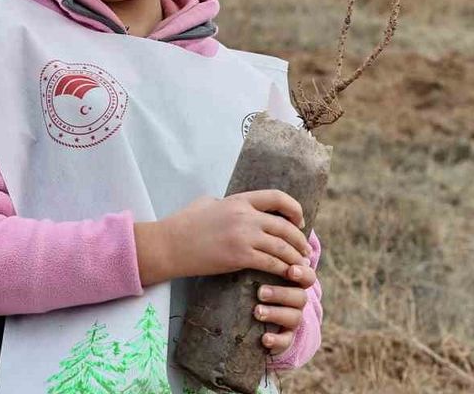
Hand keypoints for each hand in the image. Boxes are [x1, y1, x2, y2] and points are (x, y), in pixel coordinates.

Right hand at [136, 190, 309, 284]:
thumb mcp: (206, 203)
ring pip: (282, 246)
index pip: (277, 197)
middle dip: (300, 240)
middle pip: (285, 226)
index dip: (294, 209)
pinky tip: (287, 275)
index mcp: (239, 200)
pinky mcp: (239, 257)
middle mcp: (245, 216)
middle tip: (305, 250)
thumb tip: (234, 205)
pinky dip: (283, 270)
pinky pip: (271, 263)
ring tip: (301, 265)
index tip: (299, 220)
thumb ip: (226, 203)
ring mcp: (243, 236)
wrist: (169, 245)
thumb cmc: (183, 224)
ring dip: (295, 257)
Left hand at [255, 264, 317, 355]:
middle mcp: (297, 302)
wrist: (253, 321)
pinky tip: (264, 338)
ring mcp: (292, 321)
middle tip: (260, 292)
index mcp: (294, 283)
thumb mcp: (257, 274)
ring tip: (257, 312)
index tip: (291, 271)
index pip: (307, 276)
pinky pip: (286, 341)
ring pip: (294, 317)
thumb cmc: (254, 287)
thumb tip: (251, 244)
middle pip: (300, 296)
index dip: (302, 273)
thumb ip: (262, 261)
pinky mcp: (285, 339)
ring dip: (275, 313)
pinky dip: (276, 339)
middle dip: (281, 293)